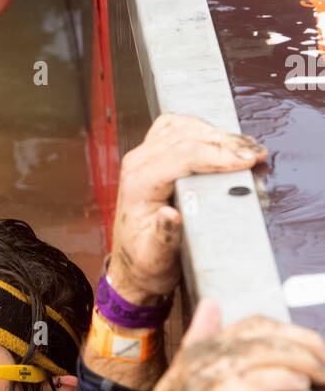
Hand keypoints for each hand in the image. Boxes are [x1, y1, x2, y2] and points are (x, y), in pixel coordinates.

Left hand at [109, 113, 267, 303]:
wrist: (133, 264)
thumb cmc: (145, 261)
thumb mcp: (156, 258)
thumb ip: (164, 237)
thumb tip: (171, 215)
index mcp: (139, 183)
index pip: (184, 155)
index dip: (220, 154)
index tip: (249, 160)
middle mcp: (138, 164)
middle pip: (186, 135)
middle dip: (226, 142)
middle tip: (257, 154)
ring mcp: (143, 156)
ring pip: (183, 126)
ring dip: (217, 133)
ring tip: (247, 147)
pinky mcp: (152, 155)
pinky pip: (177, 128)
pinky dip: (203, 130)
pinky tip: (223, 141)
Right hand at [113, 303, 324, 390]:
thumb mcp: (184, 388)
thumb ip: (199, 348)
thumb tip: (212, 306)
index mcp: (194, 357)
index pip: (250, 326)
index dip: (288, 332)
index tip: (315, 348)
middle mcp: (193, 365)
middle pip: (259, 335)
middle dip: (302, 342)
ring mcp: (196, 385)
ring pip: (258, 354)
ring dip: (299, 359)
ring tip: (322, 372)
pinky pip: (251, 383)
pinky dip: (280, 378)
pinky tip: (299, 383)